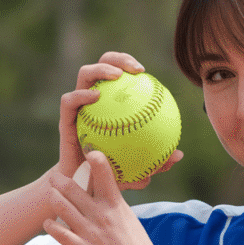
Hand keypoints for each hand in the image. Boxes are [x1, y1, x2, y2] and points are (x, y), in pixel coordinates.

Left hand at [44, 150, 159, 244]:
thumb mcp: (130, 220)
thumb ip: (115, 205)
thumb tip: (108, 192)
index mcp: (115, 205)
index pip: (104, 173)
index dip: (94, 158)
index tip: (88, 151)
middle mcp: (100, 215)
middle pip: (72, 188)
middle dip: (59, 179)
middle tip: (53, 176)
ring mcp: (89, 231)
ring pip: (61, 206)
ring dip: (53, 198)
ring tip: (50, 195)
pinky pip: (58, 232)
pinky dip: (50, 225)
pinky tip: (47, 223)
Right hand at [57, 52, 182, 190]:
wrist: (84, 186)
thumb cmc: (111, 174)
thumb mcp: (138, 168)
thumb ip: (156, 162)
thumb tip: (178, 156)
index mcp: (109, 104)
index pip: (119, 75)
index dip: (130, 65)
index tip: (144, 72)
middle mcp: (93, 99)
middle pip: (103, 65)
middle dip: (117, 58)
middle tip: (134, 68)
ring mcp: (77, 107)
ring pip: (85, 74)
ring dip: (100, 69)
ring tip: (116, 75)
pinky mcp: (65, 119)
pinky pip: (69, 101)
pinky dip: (81, 95)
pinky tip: (94, 97)